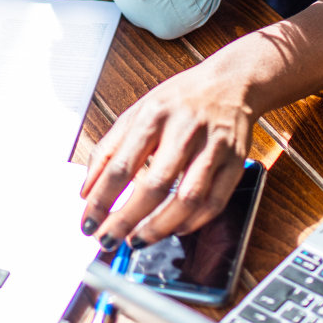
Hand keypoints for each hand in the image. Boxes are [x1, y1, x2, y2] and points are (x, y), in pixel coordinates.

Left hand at [80, 60, 253, 247]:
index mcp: (154, 115)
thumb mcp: (137, 112)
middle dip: (128, 219)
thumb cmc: (179, 100)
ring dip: (160, 227)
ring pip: (188, 198)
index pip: (122, 164)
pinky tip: (174, 229)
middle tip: (110, 239)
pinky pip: (215, 202)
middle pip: (155, 185)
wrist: (230, 83)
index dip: (102, 199)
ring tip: (138, 240)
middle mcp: (184, 130)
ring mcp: (213, 147)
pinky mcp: (235, 162)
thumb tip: (87, 190)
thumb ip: (109, 149)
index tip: (89, 222)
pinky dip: (193, 223)